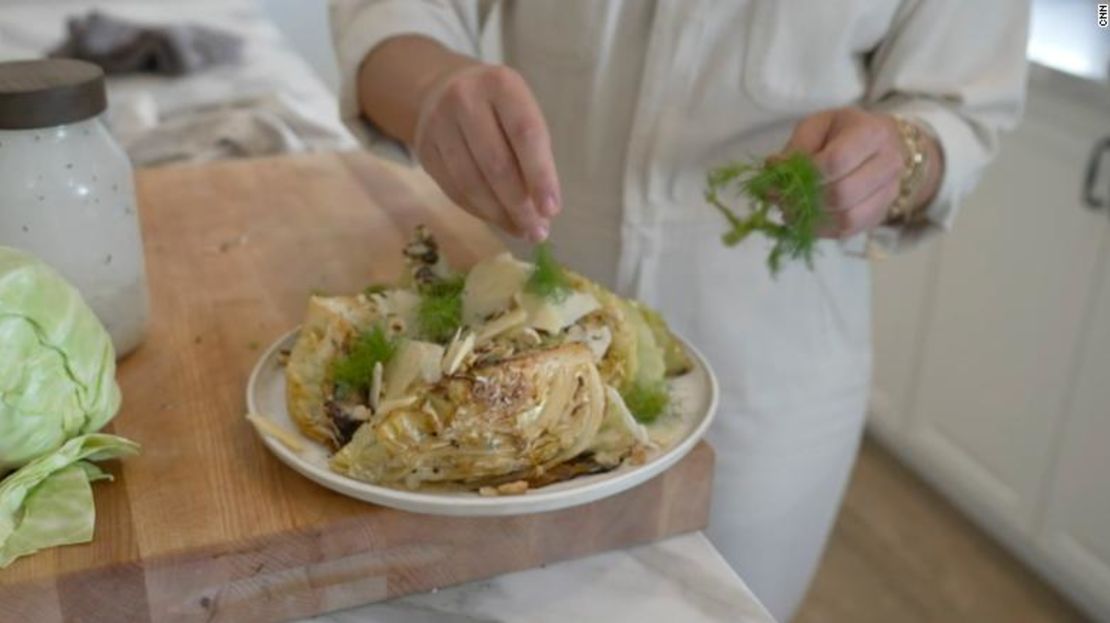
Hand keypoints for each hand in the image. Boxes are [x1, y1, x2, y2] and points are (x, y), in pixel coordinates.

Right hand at [413, 63, 559, 241]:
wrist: (440, 88)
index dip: (540, 176)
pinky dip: (479, 211)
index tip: (552, 210)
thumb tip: (542, 211)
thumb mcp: (521, 110)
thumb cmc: (497, 106)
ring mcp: (438, 124)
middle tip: (538, 231)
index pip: (526, 135)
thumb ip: (533, 152)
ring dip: (499, 215)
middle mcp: (465, 99)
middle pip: (496, 164)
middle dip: (520, 205)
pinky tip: (498, 220)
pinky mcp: (424, 149)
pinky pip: (454, 190)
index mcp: (501, 85)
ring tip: (521, 230)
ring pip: (471, 183)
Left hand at [783, 107, 941, 237]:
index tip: (784, 178)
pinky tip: (805, 220)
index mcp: (873, 132)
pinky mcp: (881, 214)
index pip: (836, 161)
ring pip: (848, 218)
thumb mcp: (815, 126)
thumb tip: (774, 169)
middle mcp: (889, 163)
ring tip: (791, 211)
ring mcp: (889, 192)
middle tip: (781, 199)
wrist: (874, 144)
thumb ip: (796, 148)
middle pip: (843, 193)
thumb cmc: (840, 131)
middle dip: (805, 200)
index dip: (806, 174)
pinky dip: (822, 230)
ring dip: (812, 219)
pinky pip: (849, 230)